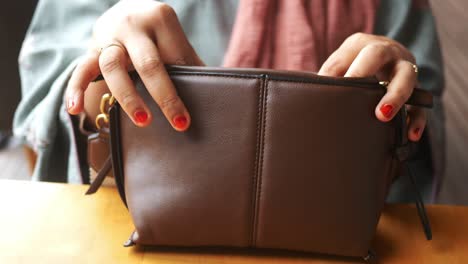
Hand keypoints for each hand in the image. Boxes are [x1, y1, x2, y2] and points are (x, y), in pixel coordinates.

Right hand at [66, 0, 202, 130]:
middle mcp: (133, 24)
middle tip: (178, 123)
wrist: (127, 11)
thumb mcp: (175, 41)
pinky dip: (76, 89)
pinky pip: (81, 69)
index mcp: (161, 19)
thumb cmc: (158, 34)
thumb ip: (191, 63)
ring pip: (113, 66)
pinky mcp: (91, 47)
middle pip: (149, 63)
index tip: (189, 119)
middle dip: (165, 96)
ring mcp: (109, 35)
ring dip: (128, 96)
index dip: (184, 87)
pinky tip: (75, 110)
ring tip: (142, 122)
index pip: (175, 57)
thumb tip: (216, 95)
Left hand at [318, 33, 424, 141]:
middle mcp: (387, 50)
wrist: (384, 59)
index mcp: (362, 43)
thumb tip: (316, 90)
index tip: (331, 84)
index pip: (349, 52)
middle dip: (365, 71)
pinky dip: (416, 119)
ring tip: (383, 115)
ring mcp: (405, 68)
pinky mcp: (416, 89)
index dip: (340, 68)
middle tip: (352, 89)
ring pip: (407, 77)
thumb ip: (330, 74)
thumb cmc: (353, 66)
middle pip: (379, 54)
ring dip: (395, 96)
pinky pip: (420, 104)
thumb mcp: (340, 64)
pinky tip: (411, 134)